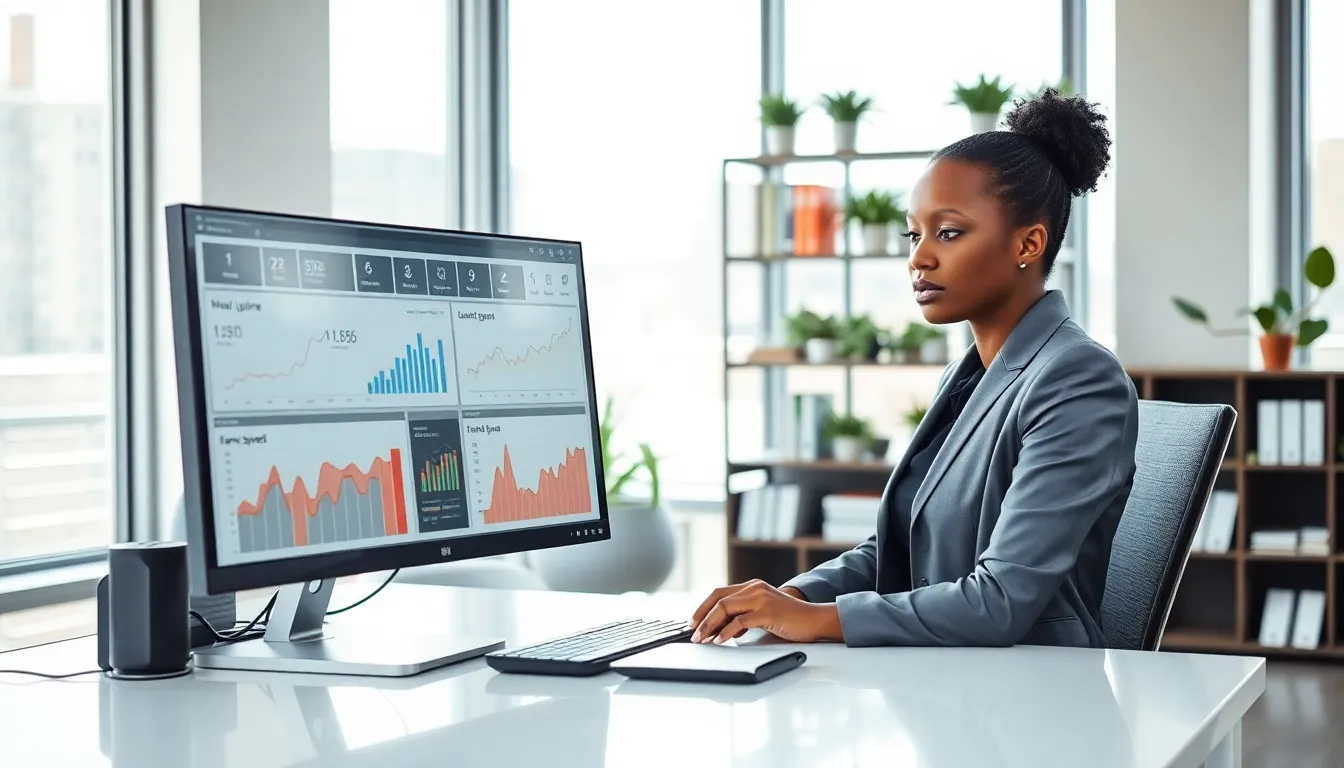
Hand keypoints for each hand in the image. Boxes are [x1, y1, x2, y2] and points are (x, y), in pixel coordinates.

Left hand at [688, 580, 841, 643]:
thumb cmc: (790, 619)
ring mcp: (761, 598)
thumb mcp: (763, 613)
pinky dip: (725, 632)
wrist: (815, 620)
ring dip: (709, 625)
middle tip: (692, 632)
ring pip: (725, 608)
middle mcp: (754, 588)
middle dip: (701, 616)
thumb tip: (722, 629)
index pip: (719, 593)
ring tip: (702, 639)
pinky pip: (739, 621)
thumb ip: (744, 615)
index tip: (693, 622)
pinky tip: (719, 640)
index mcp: (752, 586)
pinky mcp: (768, 611)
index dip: (702, 607)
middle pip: (718, 599)